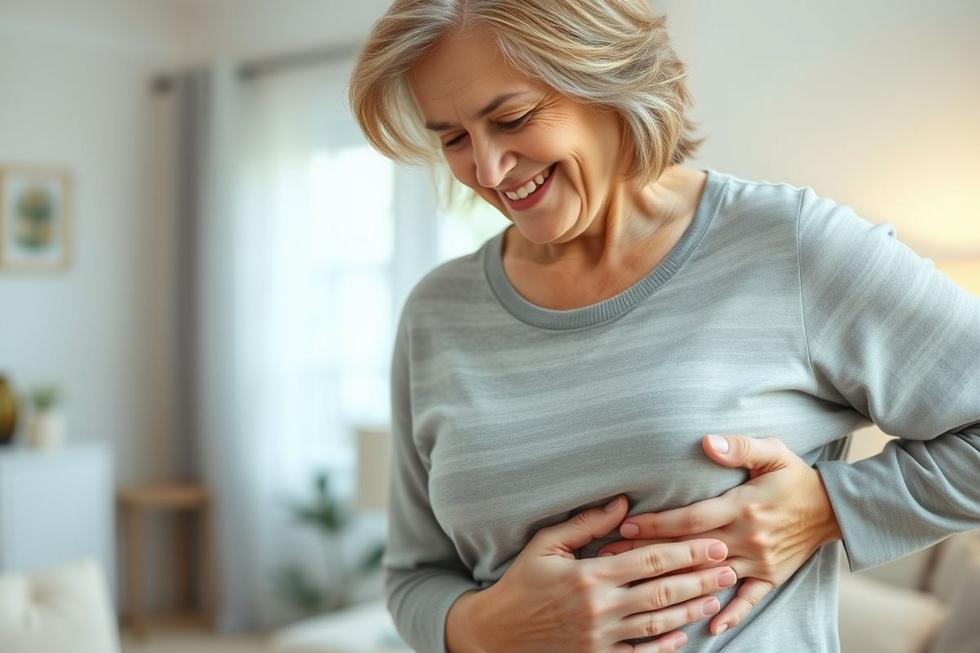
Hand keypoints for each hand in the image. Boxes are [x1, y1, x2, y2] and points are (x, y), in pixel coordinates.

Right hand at [448, 495, 736, 652]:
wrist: (496, 632)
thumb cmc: (521, 582)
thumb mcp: (546, 544)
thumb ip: (586, 524)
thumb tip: (623, 502)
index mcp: (590, 575)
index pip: (649, 560)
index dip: (685, 551)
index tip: (712, 543)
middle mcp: (601, 608)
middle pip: (662, 591)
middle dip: (700, 579)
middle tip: (729, 568)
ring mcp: (601, 637)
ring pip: (657, 623)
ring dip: (690, 610)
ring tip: (715, 597)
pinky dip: (663, 646)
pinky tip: (682, 635)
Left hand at [596, 435, 841, 635]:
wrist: (835, 507)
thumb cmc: (794, 476)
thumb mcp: (772, 452)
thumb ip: (738, 447)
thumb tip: (706, 442)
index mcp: (742, 506)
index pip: (690, 519)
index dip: (656, 524)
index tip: (625, 527)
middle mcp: (748, 537)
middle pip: (691, 550)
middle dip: (650, 554)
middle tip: (613, 558)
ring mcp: (760, 561)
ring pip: (711, 576)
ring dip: (676, 584)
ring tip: (640, 589)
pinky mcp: (772, 577)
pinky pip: (749, 600)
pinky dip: (731, 614)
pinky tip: (709, 626)